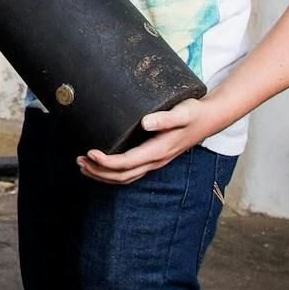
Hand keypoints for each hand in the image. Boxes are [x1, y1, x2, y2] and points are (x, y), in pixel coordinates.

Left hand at [76, 99, 226, 184]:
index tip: (90, 152)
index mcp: (158, 151)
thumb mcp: (182, 112)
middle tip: (79, 160)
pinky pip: (131, 172)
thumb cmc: (193, 113)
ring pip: (126, 177)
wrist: (209, 120)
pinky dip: (113, 173)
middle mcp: (156, 160)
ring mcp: (155, 162)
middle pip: (123, 175)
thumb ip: (165, 118)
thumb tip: (145, 123)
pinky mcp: (153, 158)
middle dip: (99, 171)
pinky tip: (101, 165)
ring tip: (83, 165)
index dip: (106, 162)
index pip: (127, 163)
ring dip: (103, 175)